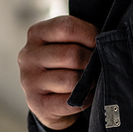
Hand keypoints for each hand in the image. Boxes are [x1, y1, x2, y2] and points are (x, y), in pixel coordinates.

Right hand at [18, 14, 98, 129]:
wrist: (49, 101)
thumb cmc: (64, 66)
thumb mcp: (67, 44)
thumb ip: (80, 38)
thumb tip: (104, 43)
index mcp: (36, 34)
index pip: (67, 27)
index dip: (90, 35)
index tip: (99, 44)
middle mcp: (28, 55)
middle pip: (72, 54)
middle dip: (92, 62)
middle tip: (97, 67)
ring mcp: (29, 81)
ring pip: (72, 80)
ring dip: (89, 82)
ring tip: (91, 82)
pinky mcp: (37, 104)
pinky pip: (70, 101)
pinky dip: (84, 100)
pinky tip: (84, 96)